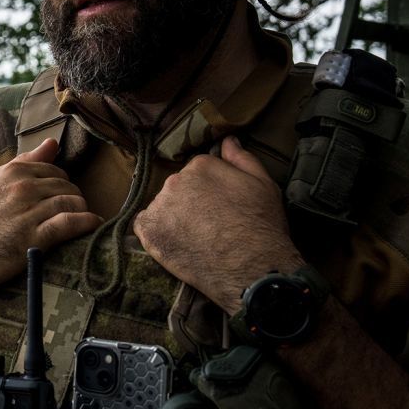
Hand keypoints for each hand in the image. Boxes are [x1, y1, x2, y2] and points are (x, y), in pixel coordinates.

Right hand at [0, 139, 100, 304]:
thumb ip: (23, 163)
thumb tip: (52, 143)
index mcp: (12, 171)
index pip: (55, 169)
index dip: (61, 184)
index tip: (59, 198)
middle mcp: (22, 187)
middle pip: (67, 186)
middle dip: (72, 198)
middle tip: (69, 214)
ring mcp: (28, 212)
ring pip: (73, 202)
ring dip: (81, 212)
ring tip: (80, 223)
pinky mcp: (33, 238)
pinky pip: (71, 224)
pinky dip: (86, 224)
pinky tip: (92, 226)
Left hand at [134, 136, 302, 314]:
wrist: (253, 268)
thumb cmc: (263, 226)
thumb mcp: (263, 184)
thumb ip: (241, 158)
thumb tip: (227, 140)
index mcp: (200, 166)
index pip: (197, 173)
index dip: (209, 192)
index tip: (221, 208)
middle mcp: (174, 180)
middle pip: (178, 189)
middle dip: (190, 204)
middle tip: (210, 226)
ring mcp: (159, 206)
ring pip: (162, 207)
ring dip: (173, 219)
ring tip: (196, 239)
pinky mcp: (148, 231)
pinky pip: (145, 226)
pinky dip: (157, 234)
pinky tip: (176, 244)